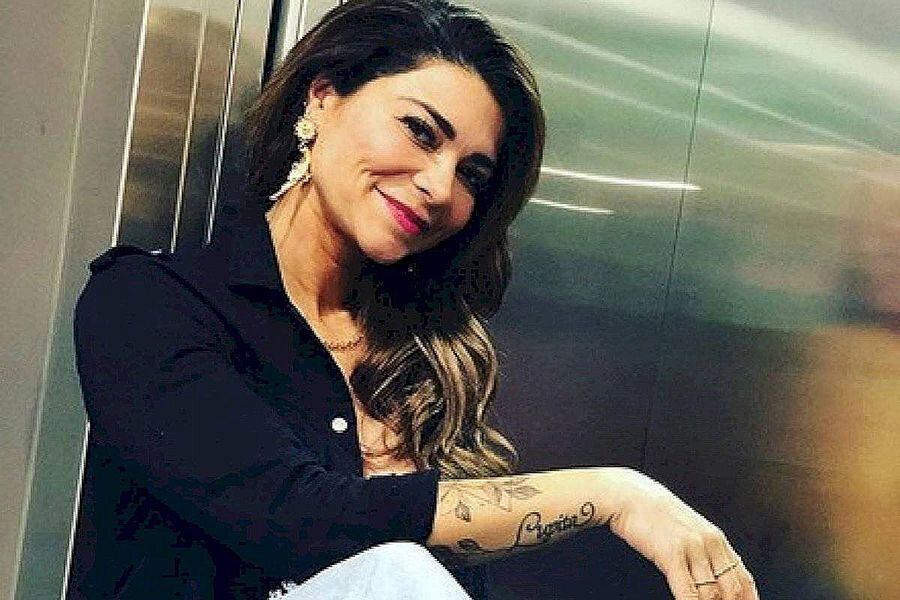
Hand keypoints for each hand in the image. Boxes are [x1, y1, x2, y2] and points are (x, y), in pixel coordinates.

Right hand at [601, 468, 758, 599]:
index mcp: (716, 538)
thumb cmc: (655, 513)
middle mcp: (709, 543)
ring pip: (712, 594)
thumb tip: (714, 578)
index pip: (743, 578)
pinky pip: (688, 591)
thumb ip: (705, 551)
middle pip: (732, 589)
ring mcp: (692, 548)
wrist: (629, 496)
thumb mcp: (689, 529)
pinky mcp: (672, 554)